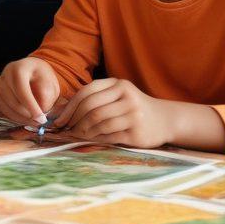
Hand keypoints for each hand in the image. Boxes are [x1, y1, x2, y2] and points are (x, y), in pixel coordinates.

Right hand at [0, 57, 60, 125]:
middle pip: (12, 99)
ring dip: (22, 118)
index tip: (41, 118)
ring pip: (7, 107)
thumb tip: (40, 111)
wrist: (31, 72)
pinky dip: (16, 118)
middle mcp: (5, 75)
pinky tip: (27, 119)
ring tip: (35, 121)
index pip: (21, 89)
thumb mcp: (49, 83)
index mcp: (19, 68)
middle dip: (27, 114)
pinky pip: (4, 110)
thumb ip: (45, 96)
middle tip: (40, 122)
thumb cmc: (42, 78)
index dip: (31, 105)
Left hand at [51, 77, 173, 147]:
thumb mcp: (118, 96)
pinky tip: (90, 139)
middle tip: (66, 130)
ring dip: (83, 131)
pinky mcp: (136, 131)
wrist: (165, 120)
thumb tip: (64, 112)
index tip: (60, 119)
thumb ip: (96, 99)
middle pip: (91, 108)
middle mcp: (126, 96)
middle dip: (74, 120)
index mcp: (118, 84)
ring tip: (76, 135)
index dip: (70, 107)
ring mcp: (132, 113)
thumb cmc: (134, 108)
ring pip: (99, 122)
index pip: (87, 92)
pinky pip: (109, 135)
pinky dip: (95, 138)